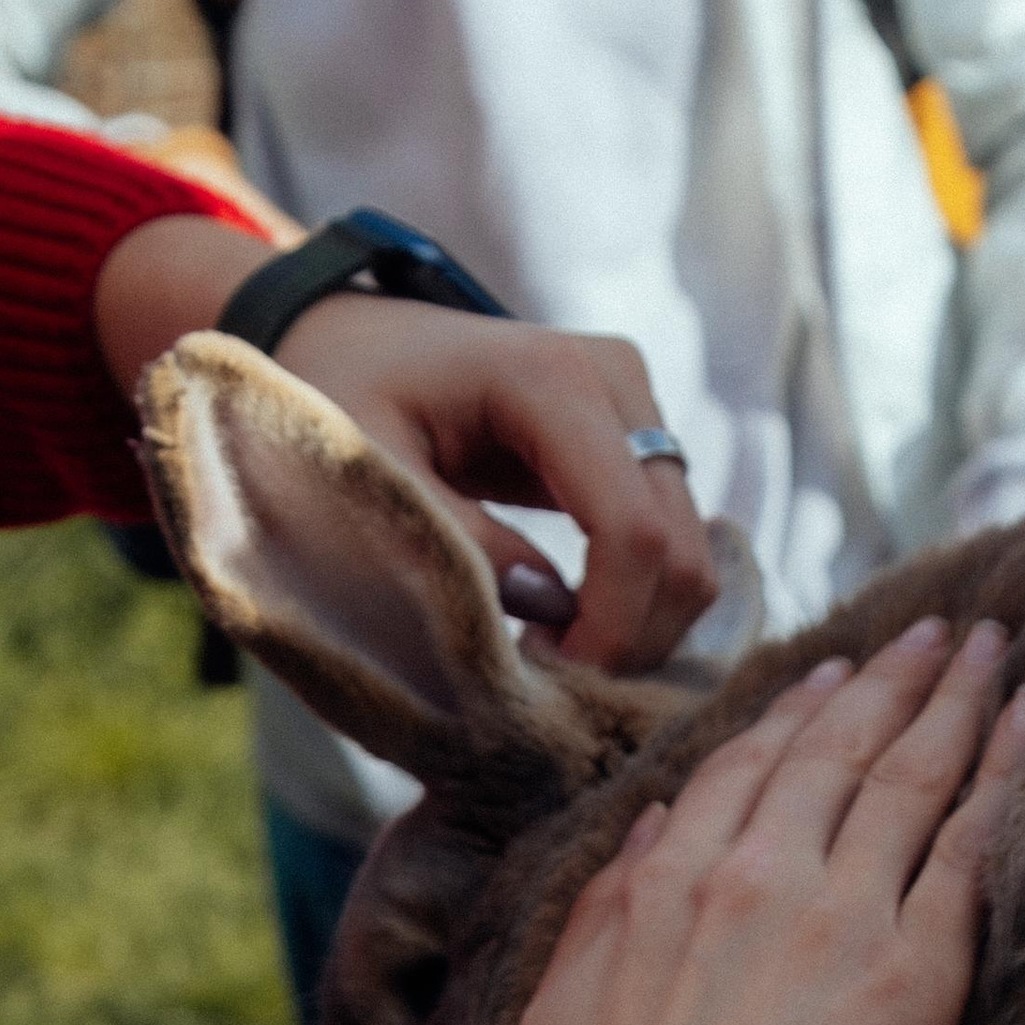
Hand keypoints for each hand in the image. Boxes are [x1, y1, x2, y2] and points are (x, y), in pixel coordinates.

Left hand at [93, 225, 716, 672]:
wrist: (342, 338)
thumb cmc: (335, 394)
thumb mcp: (365, 471)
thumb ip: (453, 543)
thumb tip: (549, 612)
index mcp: (551, 378)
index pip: (633, 530)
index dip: (608, 628)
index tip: (542, 678)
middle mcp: (618, 383)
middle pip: (679, 549)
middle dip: (630, 640)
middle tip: (546, 685)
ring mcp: (638, 410)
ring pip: (689, 557)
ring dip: (637, 631)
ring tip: (551, 660)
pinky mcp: (637, 445)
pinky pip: (670, 547)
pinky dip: (635, 607)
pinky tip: (568, 632)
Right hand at [352, 619, 1024, 1024]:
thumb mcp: (567, 993)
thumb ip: (615, 895)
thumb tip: (656, 824)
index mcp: (672, 873)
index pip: (749, 763)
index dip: (802, 710)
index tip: (838, 673)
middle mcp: (757, 870)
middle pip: (841, 746)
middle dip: (895, 676)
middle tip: (943, 631)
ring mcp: (837, 914)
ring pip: (913, 773)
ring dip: (960, 697)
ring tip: (999, 649)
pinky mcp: (908, 973)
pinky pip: (970, 845)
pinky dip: (1006, 769)